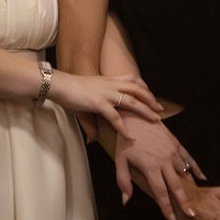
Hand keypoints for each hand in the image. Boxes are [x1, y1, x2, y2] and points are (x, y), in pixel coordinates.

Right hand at [47, 69, 162, 138]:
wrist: (59, 84)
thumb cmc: (71, 90)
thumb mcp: (86, 101)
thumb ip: (93, 122)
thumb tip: (93, 140)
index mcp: (109, 80)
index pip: (132, 79)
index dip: (144, 87)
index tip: (151, 95)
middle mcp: (111, 85)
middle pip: (138, 89)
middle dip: (150, 99)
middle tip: (160, 109)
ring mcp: (106, 94)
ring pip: (132, 101)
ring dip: (145, 110)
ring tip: (155, 120)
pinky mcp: (98, 103)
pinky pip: (115, 117)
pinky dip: (123, 127)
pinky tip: (130, 136)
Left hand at [109, 118, 203, 219]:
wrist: (135, 115)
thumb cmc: (126, 140)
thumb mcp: (120, 161)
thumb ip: (123, 181)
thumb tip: (126, 201)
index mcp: (150, 167)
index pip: (160, 192)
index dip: (167, 207)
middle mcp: (164, 162)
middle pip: (177, 186)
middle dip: (184, 202)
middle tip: (192, 215)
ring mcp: (172, 152)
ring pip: (184, 173)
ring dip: (190, 188)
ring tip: (194, 201)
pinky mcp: (176, 144)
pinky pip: (189, 159)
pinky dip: (196, 170)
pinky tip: (202, 179)